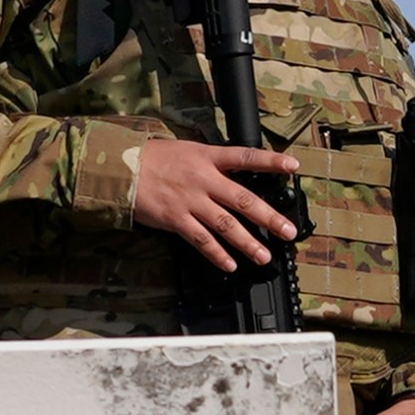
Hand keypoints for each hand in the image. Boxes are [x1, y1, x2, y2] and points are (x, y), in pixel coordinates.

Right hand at [135, 140, 302, 271]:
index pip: (246, 156)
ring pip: (226, 225)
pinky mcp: (175, 219)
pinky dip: (216, 254)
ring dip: (247, 243)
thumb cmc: (153, 158)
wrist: (120, 168)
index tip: (293, 166)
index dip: (271, 161)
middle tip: (288, 231)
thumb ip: (213, 163)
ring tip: (264, 256)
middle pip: (244, 199)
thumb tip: (237, 173)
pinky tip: (230, 264)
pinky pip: (200, 240)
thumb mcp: (188, 150)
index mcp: (208, 158)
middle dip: (269, 217)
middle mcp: (204, 180)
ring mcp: (191, 201)